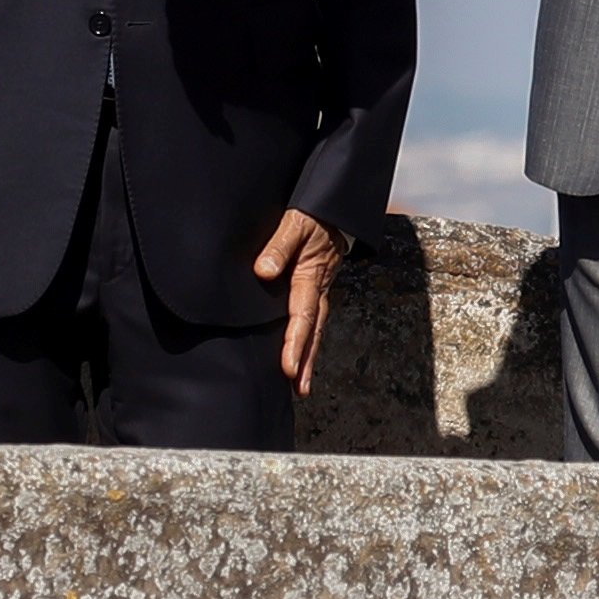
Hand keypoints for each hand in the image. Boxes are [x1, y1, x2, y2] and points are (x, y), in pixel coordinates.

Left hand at [254, 207, 348, 393]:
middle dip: (305, 361)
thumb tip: (263, 272)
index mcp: (312, 277)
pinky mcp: (315, 288)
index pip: (302, 316)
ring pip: (314, 329)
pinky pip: (311, 319)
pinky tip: (299, 354)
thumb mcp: (295, 223)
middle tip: (299, 389)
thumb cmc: (314, 216)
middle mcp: (318, 289)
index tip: (288, 368)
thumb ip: (278, 246)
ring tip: (300, 386)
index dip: (295, 343)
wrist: (335, 209)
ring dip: (307, 356)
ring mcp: (319, 290)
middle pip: (313, 331)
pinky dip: (306, 339)